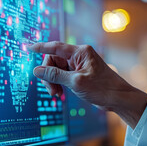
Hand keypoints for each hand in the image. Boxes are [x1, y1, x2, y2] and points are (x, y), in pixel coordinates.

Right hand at [29, 42, 146, 128]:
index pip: (55, 47)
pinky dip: (59, 84)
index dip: (40, 47)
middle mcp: (79, 56)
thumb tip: (37, 70)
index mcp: (80, 52)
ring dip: (53, 81)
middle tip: (51, 90)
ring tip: (56, 94)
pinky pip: (63, 76)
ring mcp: (79, 65)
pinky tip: (60, 93)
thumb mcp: (76, 82)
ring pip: (57, 70)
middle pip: (54, 61)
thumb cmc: (103, 88)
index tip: (27, 47)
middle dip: (48, 75)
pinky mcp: (80, 74)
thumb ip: (55, 76)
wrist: (119, 99)